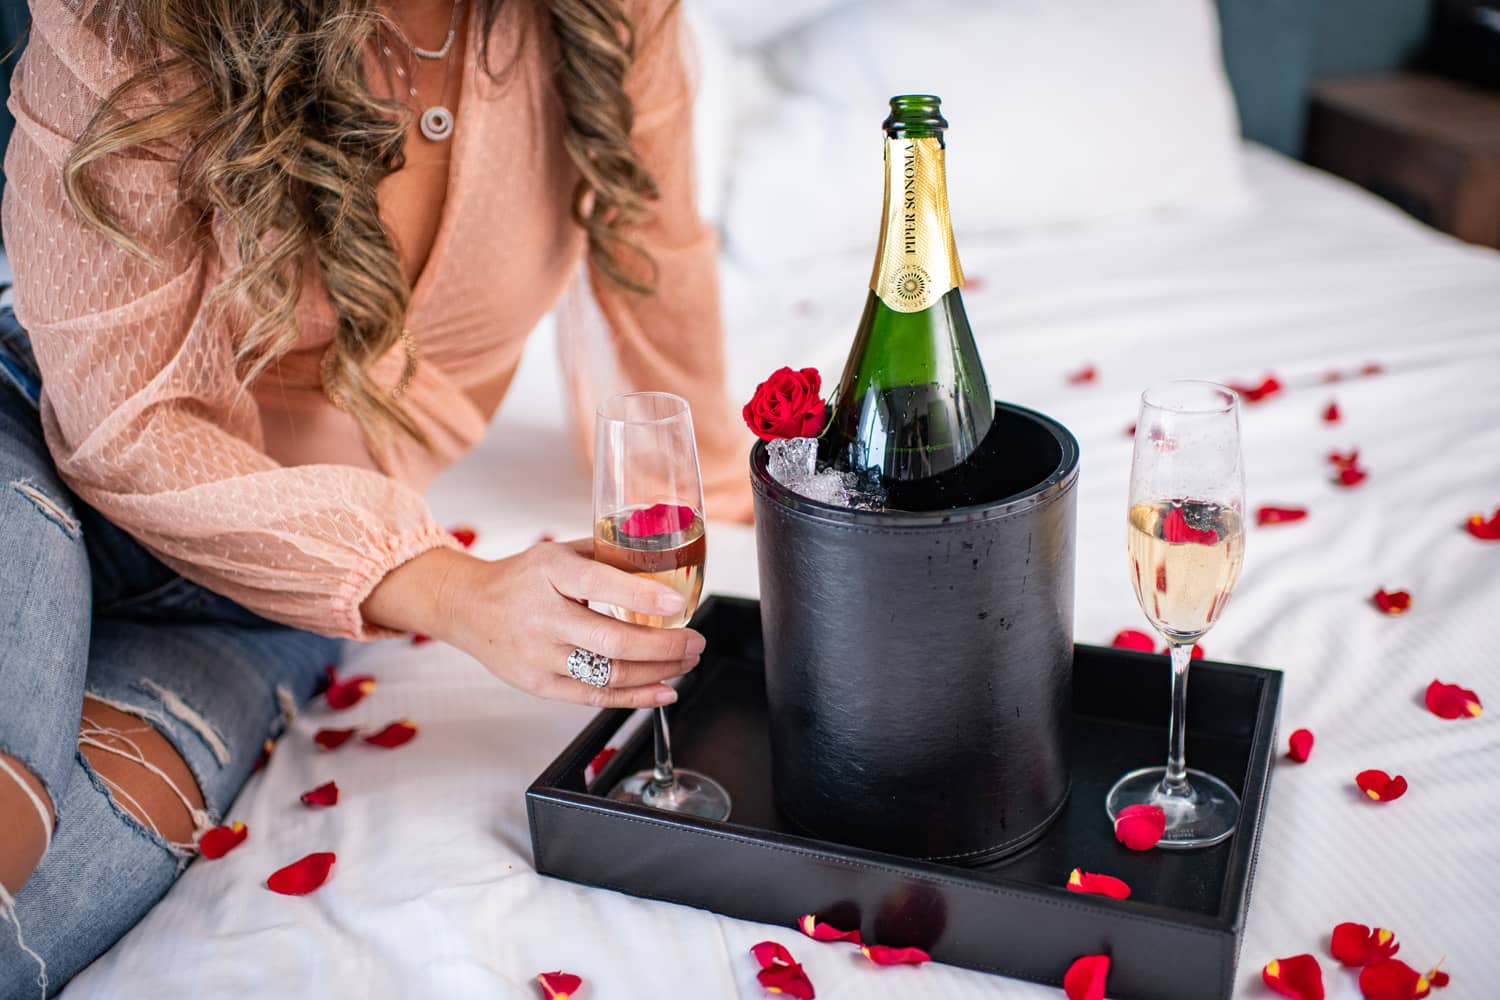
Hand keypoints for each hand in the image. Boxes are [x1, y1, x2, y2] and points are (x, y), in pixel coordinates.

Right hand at [363, 540, 704, 707]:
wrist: (467, 608)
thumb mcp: (558, 553)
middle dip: (665, 646)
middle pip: (613, 641)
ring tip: (686, 661)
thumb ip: (606, 558)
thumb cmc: (520, 579)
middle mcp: (542, 617)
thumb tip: (664, 562)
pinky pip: (595, 697)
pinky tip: (664, 690)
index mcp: (549, 573)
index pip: (599, 584)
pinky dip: (636, 697)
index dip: (642, 595)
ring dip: (658, 672)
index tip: (677, 602)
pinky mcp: (539, 684)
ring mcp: (540, 656)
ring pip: (609, 674)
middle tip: (696, 641)